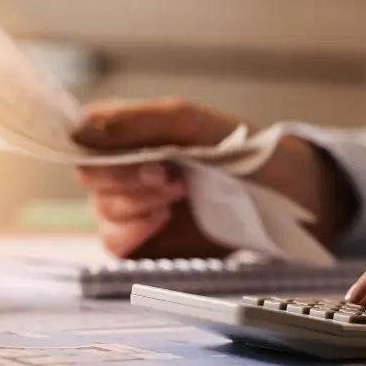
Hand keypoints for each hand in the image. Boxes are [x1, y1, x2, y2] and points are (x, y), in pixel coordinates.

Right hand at [71, 98, 355, 258]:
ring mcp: (133, 208)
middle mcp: (123, 170)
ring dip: (136, 203)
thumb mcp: (190, 122)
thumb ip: (137, 121)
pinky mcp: (146, 244)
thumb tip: (82, 128)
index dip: (96, 147)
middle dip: (126, 177)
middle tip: (170, 175)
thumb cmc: (240, 150)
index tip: (133, 151)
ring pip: (101, 211)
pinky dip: (134, 231)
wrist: (284, 194)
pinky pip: (116, 244)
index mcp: (128, 134)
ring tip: (177, 194)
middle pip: (89, 177)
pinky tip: (162, 219)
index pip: (81, 137)